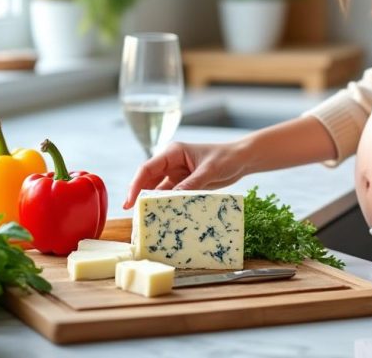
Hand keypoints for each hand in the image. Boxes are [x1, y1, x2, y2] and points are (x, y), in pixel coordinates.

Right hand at [122, 141, 247, 208]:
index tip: (129, 202)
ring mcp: (176, 175)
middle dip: (139, 196)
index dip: (136, 185)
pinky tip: (163, 216)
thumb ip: (191, 184)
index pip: (147, 168)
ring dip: (152, 203)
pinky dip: (166, 205)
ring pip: (157, 190)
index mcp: (173, 152)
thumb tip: (173, 198)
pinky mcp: (183, 185)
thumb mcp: (209, 170)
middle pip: (148, 180)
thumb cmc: (226, 157)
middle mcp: (171, 163)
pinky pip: (170, 196)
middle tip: (134, 216)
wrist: (242, 160)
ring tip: (145, 219)